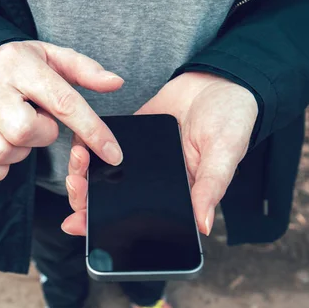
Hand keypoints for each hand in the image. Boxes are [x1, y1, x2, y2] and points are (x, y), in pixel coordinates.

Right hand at [0, 41, 123, 180]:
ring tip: (21, 131)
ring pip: (3, 152)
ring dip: (22, 151)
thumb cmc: (25, 67)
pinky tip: (6, 146)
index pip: (62, 102)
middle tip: (40, 122)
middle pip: (24, 131)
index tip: (114, 154)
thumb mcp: (55, 58)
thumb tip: (116, 83)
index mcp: (18, 64)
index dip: (92, 131)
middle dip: (43, 135)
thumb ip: (87, 71)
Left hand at [62, 72, 257, 235]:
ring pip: (103, 174)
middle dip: (86, 198)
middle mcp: (153, 183)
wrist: (221, 82)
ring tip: (77, 158)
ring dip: (84, 171)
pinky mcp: (131, 136)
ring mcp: (139, 160)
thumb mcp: (225, 154)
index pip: (138, 219)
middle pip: (111, 200)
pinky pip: (104, 143)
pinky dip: (88, 143)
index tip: (79, 225)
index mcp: (176, 195)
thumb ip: (211, 187)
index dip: (106, 225)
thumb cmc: (232, 121)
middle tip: (76, 184)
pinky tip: (78, 141)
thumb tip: (204, 225)